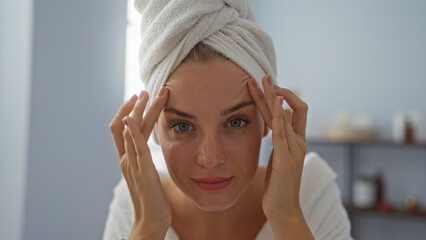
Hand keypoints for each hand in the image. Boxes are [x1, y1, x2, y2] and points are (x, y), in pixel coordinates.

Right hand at [109, 88, 170, 238]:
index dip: (128, 113)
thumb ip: (145, 161)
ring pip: (131, 132)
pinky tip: (131, 118)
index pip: (122, 130)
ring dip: (138, 111)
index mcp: (128, 160)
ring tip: (146, 94)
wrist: (151, 221)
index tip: (139, 99)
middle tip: (145, 90)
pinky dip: (132, 131)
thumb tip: (149, 151)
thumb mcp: (147, 175)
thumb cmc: (153, 199)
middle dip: (134, 106)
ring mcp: (132, 165)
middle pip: (125, 126)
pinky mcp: (142, 171)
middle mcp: (126, 160)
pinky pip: (136, 148)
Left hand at [247, 75, 307, 220]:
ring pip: (285, 117)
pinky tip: (275, 102)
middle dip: (276, 90)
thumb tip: (282, 117)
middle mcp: (298, 142)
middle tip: (263, 75)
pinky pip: (283, 133)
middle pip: (290, 108)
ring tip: (263, 81)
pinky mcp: (287, 159)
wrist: (283, 208)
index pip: (294, 111)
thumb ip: (281, 138)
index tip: (266, 87)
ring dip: (273, 97)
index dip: (282, 97)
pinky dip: (279, 115)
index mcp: (296, 142)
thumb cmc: (279, 184)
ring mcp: (294, 150)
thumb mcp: (280, 157)